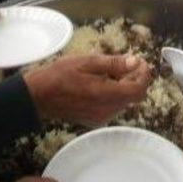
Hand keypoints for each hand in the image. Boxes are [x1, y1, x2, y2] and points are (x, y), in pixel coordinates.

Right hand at [25, 54, 150, 125]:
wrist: (38, 97)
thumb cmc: (60, 75)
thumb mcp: (87, 62)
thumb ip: (113, 63)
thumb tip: (135, 62)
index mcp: (106, 95)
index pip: (138, 90)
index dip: (144, 75)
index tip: (141, 61)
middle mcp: (106, 111)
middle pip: (132, 96)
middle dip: (134, 78)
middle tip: (126, 61)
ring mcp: (100, 118)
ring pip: (123, 101)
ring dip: (124, 85)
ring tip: (110, 70)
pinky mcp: (94, 120)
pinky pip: (112, 106)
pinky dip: (113, 93)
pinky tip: (101, 82)